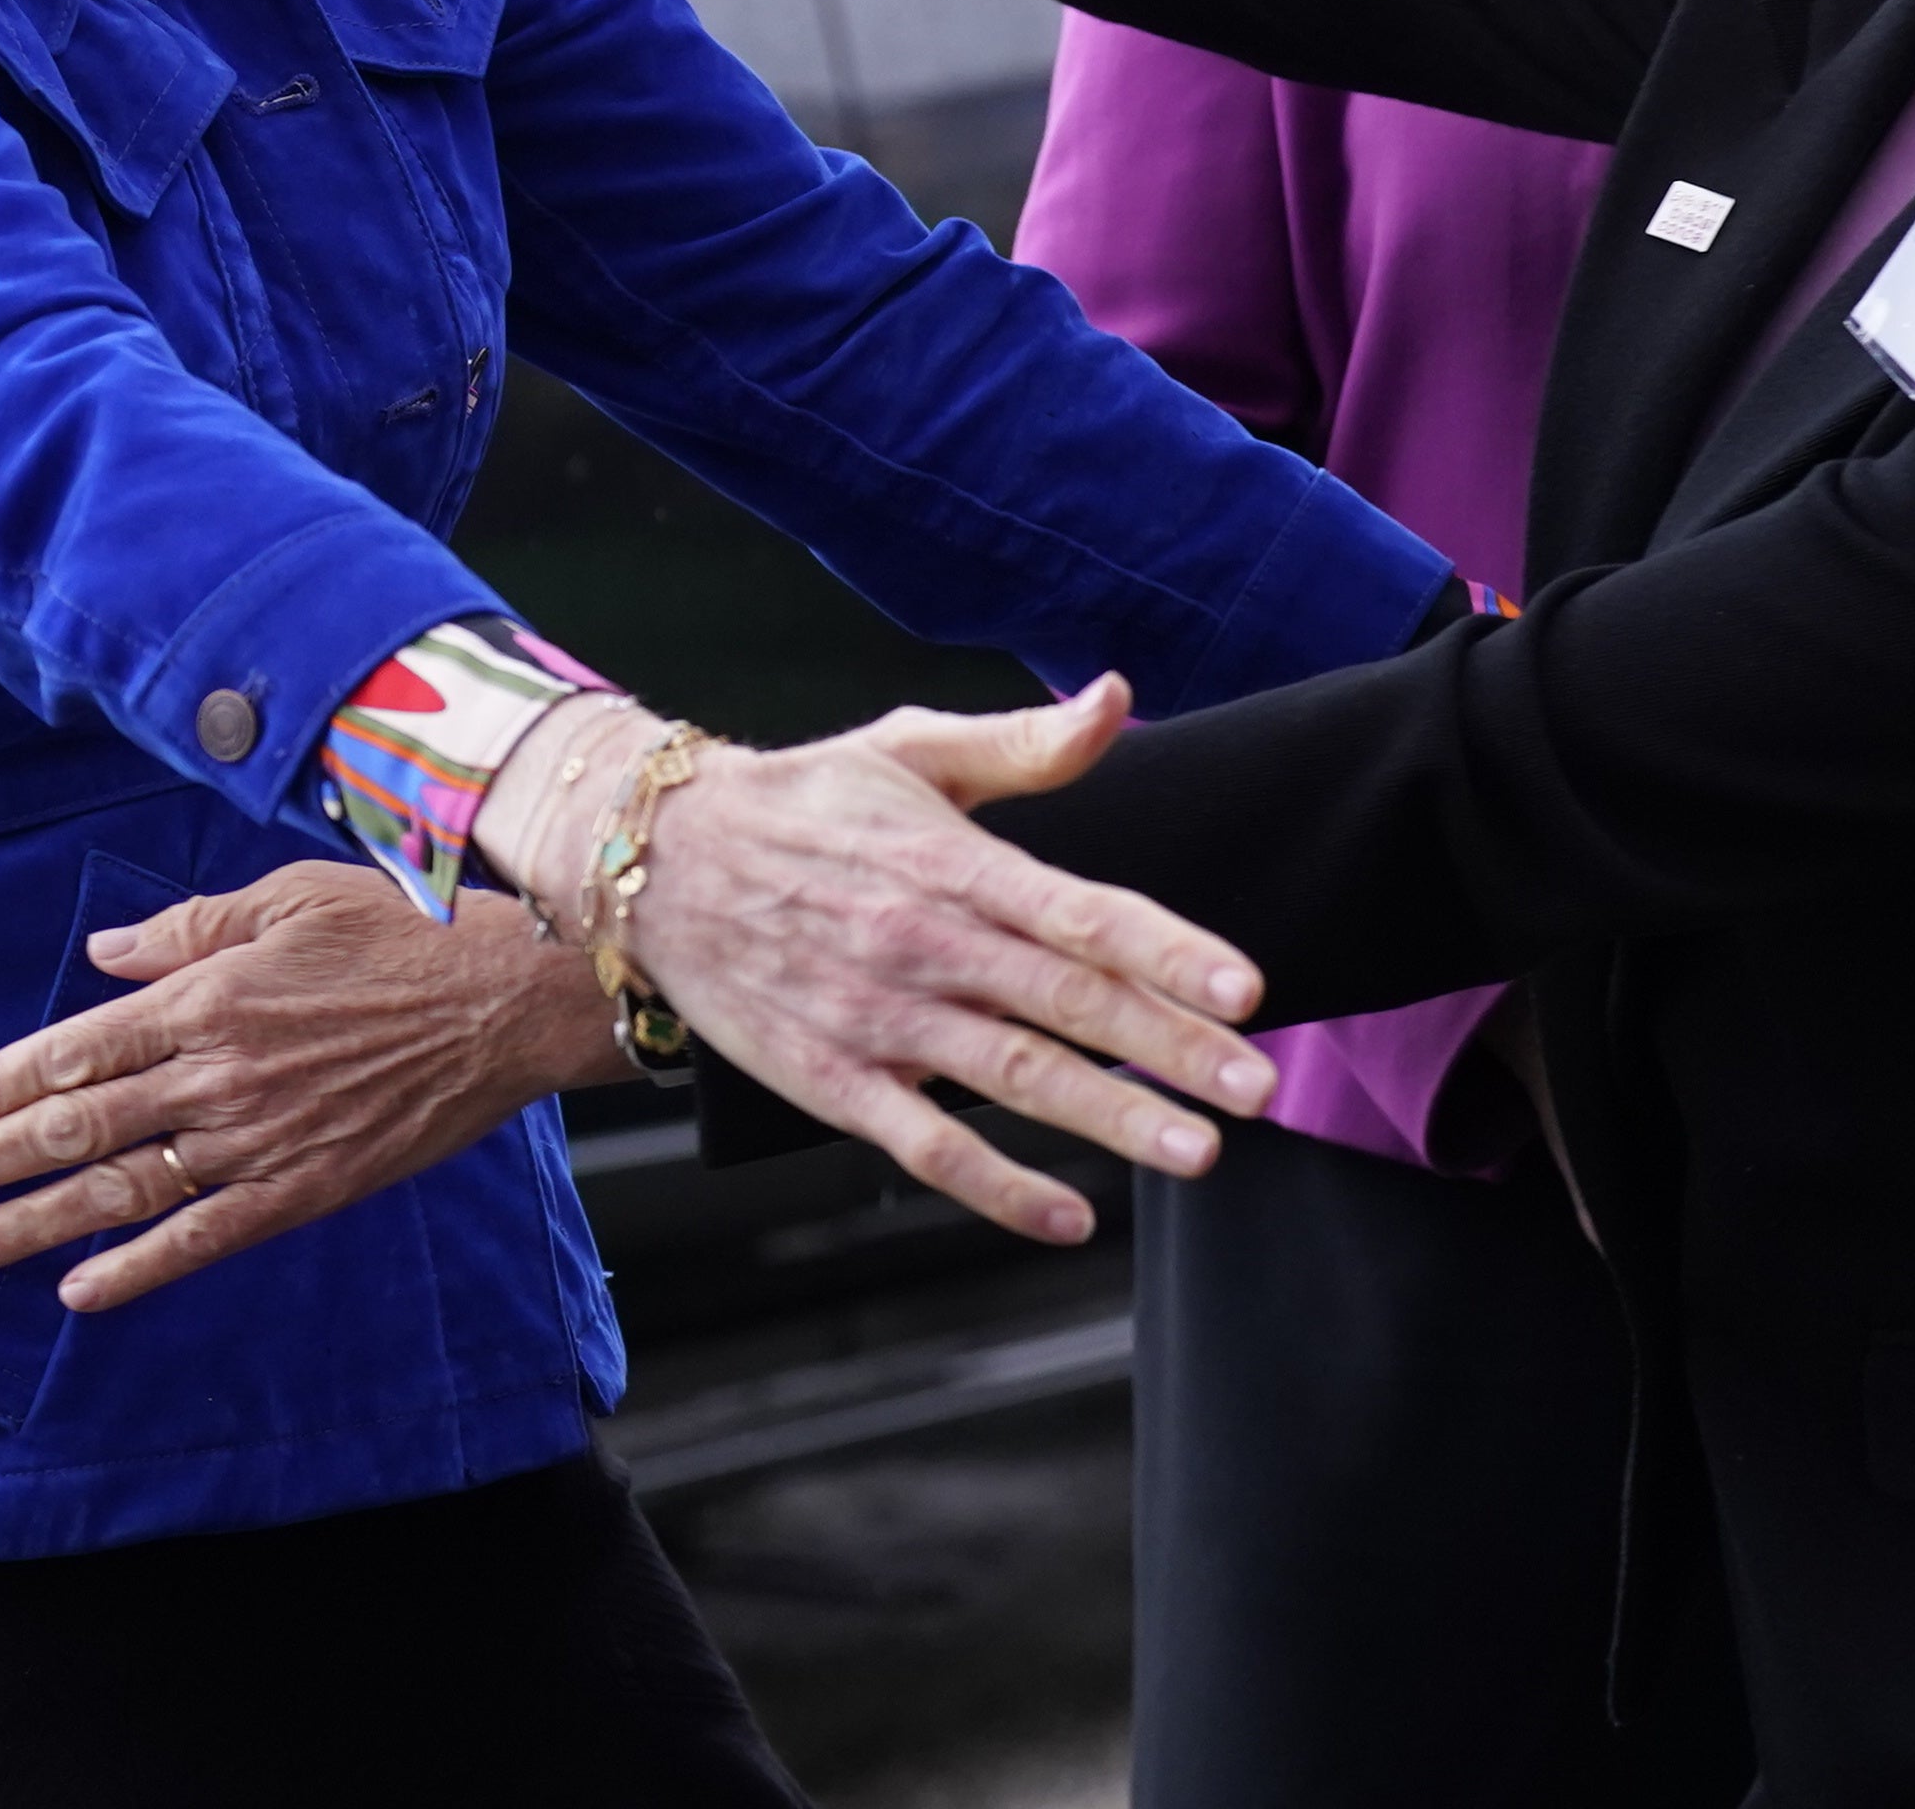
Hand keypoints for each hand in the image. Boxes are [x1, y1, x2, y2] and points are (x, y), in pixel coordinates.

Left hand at [0, 861, 616, 1312]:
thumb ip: (189, 929)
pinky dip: (138, 1267)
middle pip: (76, 1128)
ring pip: (123, 1191)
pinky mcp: (304, 1187)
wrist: (506, 998)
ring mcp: (258, 1139)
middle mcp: (217, 1074)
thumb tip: (105, 954)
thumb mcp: (289, 898)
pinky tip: (80, 1291)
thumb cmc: (405, 930)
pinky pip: (204, 1236)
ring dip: (34, 1223)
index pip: (74, 1052)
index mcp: (206, 997)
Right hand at [492, 682, 1280, 1244]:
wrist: (657, 860)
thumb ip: (1026, 743)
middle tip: (1258, 1089)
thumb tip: (1117, 696)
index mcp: (953, 863)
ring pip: (1009, 1077)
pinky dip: (996, 1186)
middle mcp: (923, 943)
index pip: (1081, 911)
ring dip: (1106, 1118)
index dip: (1169, 950)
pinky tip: (1069, 1219)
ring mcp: (877, 1018)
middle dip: (1169, 1049)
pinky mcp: (832, 1079)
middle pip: (1066, 1000)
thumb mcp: (912, 748)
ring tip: (1195, 1151)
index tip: (1246, 990)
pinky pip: (924, 1146)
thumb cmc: (807, 801)